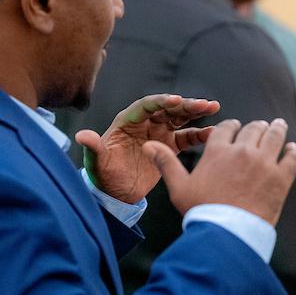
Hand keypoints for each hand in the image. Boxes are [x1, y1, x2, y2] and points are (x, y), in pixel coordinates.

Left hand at [76, 94, 219, 203]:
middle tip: (205, 104)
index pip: (147, 106)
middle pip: (168, 108)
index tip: (177, 100)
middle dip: (186, 105)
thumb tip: (81, 136)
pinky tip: (213, 133)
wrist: (115, 194)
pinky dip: (199, 134)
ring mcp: (158, 133)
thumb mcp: (97, 163)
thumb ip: (93, 148)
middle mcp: (145, 123)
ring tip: (213, 107)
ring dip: (196, 112)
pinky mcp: (168, 146)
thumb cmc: (103, 176)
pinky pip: (186, 137)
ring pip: (180, 118)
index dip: (162, 101)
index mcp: (128, 121)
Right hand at [146, 118, 295, 224]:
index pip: (228, 127)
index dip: (232, 126)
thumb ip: (167, 163)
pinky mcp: (281, 178)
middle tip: (260, 127)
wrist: (227, 234)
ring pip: (275, 136)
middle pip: (253, 128)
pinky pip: (291, 158)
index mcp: (218, 151)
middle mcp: (243, 151)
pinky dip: (292, 151)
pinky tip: (291, 149)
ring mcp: (264, 163)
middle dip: (256, 127)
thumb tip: (148, 145)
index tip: (236, 129)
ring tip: (278, 126)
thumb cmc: (201, 211)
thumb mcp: (179, 187)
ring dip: (277, 129)